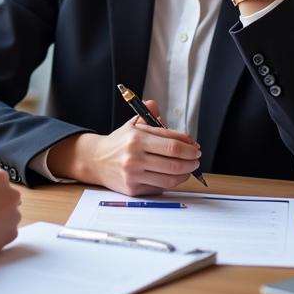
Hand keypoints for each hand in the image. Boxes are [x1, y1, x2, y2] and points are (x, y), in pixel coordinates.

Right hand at [47, 102, 200, 195]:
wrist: (96, 160)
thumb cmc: (119, 142)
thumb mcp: (132, 124)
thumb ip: (147, 114)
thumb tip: (155, 105)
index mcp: (136, 138)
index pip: (171, 142)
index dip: (188, 145)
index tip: (196, 146)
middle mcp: (135, 156)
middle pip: (174, 161)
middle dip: (191, 160)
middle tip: (197, 158)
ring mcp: (134, 174)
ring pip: (170, 177)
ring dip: (186, 173)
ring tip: (190, 168)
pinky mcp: (134, 188)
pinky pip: (160, 187)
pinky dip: (172, 182)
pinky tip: (176, 176)